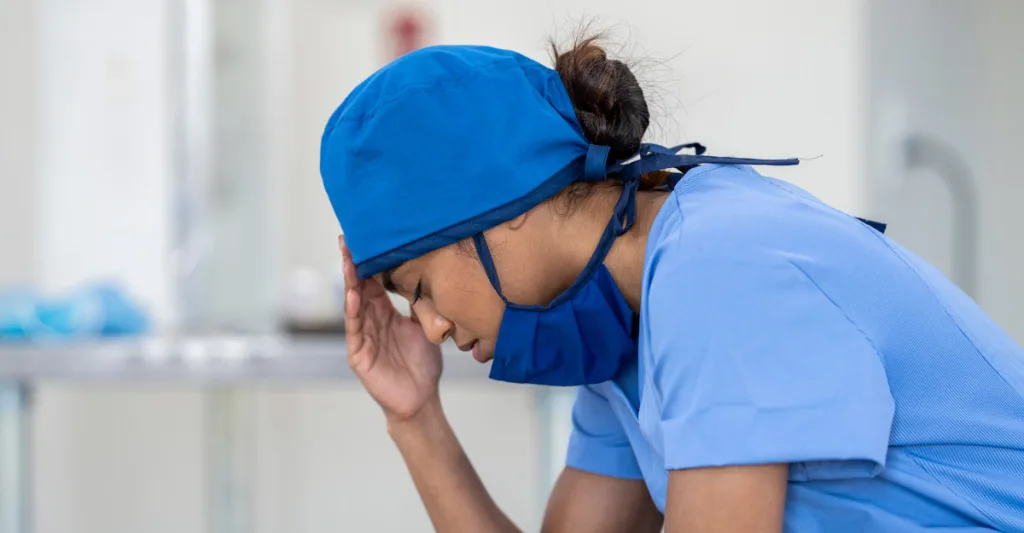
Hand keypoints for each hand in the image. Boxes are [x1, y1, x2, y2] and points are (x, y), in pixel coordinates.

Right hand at [339, 235, 442, 422]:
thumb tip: (425, 274)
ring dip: (350, 282)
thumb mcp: (424, 326)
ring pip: (353, 304)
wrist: (422, 398)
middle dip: (353, 264)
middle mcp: (370, 321)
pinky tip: (353, 295)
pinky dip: (353, 312)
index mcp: (384, 313)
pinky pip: (354, 330)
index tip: (363, 238)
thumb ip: (419, 303)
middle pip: (358, 288)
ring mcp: (362, 337)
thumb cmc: (422, 364)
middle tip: (347, 240)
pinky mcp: (359, 355)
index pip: (372, 282)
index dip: (367, 262)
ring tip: (348, 261)